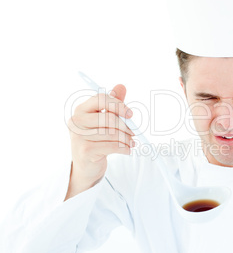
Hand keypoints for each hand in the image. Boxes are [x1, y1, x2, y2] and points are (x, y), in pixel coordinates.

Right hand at [66, 84, 133, 198]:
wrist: (85, 166)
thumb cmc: (96, 140)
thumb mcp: (104, 121)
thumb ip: (112, 104)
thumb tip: (121, 86)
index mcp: (81, 109)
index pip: (100, 98)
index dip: (117, 104)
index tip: (130, 114)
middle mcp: (76, 121)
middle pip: (109, 118)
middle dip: (126, 126)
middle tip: (135, 132)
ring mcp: (78, 136)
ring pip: (112, 134)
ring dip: (127, 139)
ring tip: (132, 142)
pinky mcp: (84, 151)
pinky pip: (112, 146)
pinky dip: (124, 148)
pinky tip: (128, 150)